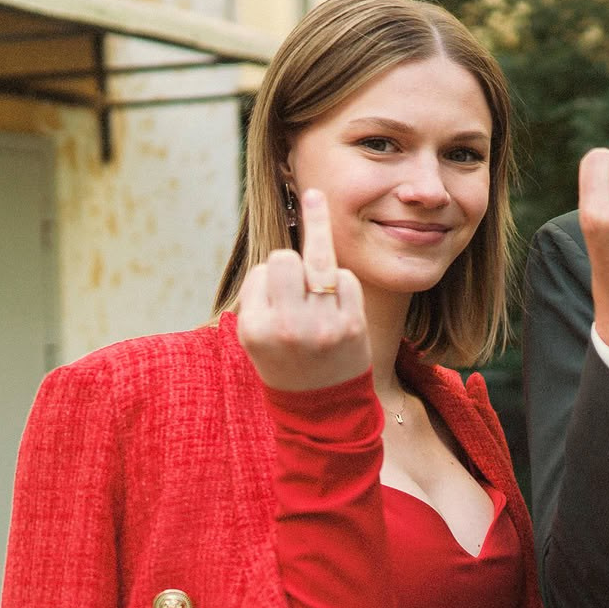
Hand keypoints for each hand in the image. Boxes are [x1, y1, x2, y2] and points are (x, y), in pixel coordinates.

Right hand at [237, 187, 370, 391]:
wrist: (322, 409)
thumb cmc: (285, 361)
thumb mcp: (256, 335)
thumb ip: (262, 293)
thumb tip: (287, 235)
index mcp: (255, 328)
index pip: (261, 272)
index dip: (269, 278)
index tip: (275, 298)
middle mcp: (288, 325)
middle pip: (285, 258)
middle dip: (289, 261)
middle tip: (296, 272)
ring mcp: (323, 325)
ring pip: (318, 259)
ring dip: (317, 247)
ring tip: (315, 199)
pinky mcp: (353, 325)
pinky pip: (347, 277)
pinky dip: (342, 281)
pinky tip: (337, 298)